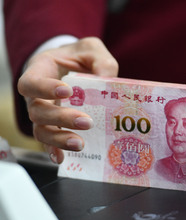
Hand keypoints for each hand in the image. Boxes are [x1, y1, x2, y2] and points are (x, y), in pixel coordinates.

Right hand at [18, 37, 118, 163]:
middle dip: (60, 118)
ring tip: (79, 143)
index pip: (32, 82)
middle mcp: (37, 95)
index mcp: (41, 71)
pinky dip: (54, 150)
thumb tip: (108, 80)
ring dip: (58, 138)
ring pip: (41, 130)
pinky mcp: (54, 125)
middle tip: (86, 122)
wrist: (76, 65)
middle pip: (37, 111)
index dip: (44, 88)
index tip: (66, 90)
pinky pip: (49, 141)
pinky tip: (62, 158)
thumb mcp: (92, 50)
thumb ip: (101, 61)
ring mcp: (44, 112)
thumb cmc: (80, 57)